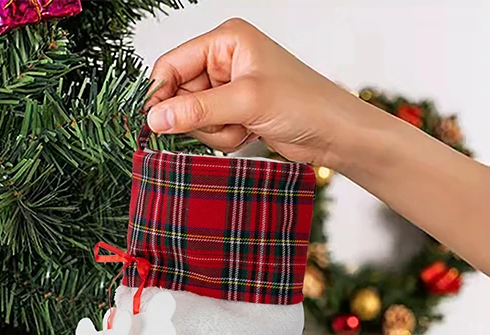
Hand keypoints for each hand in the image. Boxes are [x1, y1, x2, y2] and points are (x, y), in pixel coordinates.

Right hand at [146, 18, 375, 168]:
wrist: (334, 134)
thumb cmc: (303, 103)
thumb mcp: (245, 102)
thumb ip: (197, 109)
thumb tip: (155, 119)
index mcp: (225, 41)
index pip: (171, 65)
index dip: (160, 94)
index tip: (155, 123)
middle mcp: (224, 61)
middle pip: (180, 95)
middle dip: (199, 117)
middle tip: (227, 122)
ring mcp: (229, 89)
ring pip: (194, 118)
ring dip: (215, 131)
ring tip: (244, 128)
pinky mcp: (235, 113)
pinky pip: (210, 131)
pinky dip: (226, 138)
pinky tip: (249, 134)